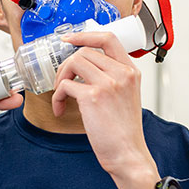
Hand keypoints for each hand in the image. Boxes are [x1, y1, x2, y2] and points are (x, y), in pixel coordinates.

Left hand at [51, 30, 157, 188]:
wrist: (127, 153)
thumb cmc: (123, 130)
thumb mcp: (125, 96)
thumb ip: (112, 78)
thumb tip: (84, 67)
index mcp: (130, 71)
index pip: (108, 38)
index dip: (85, 35)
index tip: (68, 39)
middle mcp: (122, 73)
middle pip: (84, 51)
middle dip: (66, 65)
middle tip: (62, 82)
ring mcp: (108, 83)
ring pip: (73, 63)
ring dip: (61, 79)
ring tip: (62, 95)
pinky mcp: (93, 96)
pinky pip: (65, 85)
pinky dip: (57, 96)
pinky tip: (60, 109)